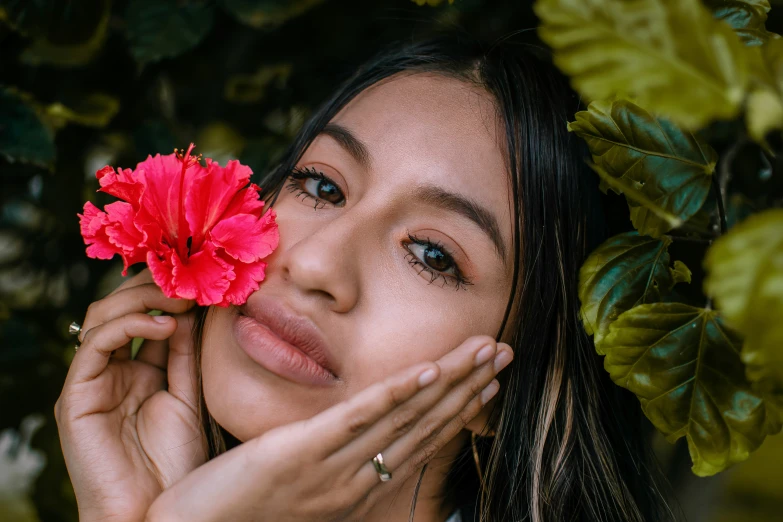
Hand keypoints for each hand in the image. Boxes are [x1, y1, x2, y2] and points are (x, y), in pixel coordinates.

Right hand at [55, 270, 205, 521]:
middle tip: (192, 279)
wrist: (152, 514)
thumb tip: (190, 308)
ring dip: (144, 298)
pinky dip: (129, 325)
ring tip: (183, 297)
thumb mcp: (189, 397)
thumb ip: (185, 355)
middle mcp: (111, 369)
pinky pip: (96, 344)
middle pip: (121, 307)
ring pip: (103, 315)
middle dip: (156, 287)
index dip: (172, 293)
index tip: (207, 279)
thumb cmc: (174, 465)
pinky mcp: (77, 394)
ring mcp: (92, 380)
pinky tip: (165, 324)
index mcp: (137, 369)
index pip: (146, 314)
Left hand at [145, 336, 512, 521]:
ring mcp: (333, 468)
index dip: (458, 406)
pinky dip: (398, 393)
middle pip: (426, 424)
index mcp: (357, 485)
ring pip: (405, 416)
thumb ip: (328, 455)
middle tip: (504, 352)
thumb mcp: (296, 483)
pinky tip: (427, 370)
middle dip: (470, 385)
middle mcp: (357, 480)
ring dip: (451, 380)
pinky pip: (359, 419)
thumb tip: (348, 428)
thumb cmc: (236, 511)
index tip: (485, 379)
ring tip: (484, 351)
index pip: (420, 438)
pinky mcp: (301, 453)